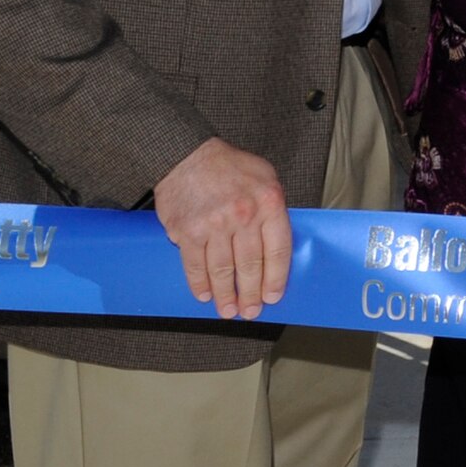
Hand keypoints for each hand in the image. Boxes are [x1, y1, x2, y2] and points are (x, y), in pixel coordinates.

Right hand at [152, 137, 290, 319]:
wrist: (187, 155)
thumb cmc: (229, 166)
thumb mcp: (265, 177)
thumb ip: (273, 209)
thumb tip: (277, 245)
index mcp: (269, 202)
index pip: (278, 250)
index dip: (276, 278)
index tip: (273, 295)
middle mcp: (244, 215)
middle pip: (250, 265)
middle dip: (251, 294)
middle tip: (251, 311)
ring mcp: (214, 225)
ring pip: (223, 271)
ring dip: (226, 295)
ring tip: (228, 310)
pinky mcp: (187, 232)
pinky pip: (195, 266)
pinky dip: (200, 284)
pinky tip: (205, 294)